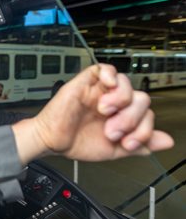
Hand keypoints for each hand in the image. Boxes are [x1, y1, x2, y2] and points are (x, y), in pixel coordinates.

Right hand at [12, 64, 173, 164]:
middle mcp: (114, 102)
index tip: (128, 144)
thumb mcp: (114, 150)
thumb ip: (140, 144)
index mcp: (123, 116)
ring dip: (121, 101)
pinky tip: (106, 89)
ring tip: (105, 113)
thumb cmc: (76, 142)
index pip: (147, 114)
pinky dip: (110, 76)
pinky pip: (105, 69)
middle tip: (112, 131)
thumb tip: (166, 141)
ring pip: (127, 83)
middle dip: (131, 119)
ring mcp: (101, 91)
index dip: (143, 130)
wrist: (52, 142)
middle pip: (141, 98)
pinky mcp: (86, 82)